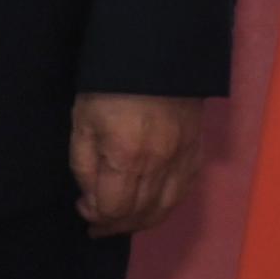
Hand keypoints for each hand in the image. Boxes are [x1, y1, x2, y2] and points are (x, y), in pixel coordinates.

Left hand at [70, 94, 206, 236]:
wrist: (155, 54)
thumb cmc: (109, 90)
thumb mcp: (82, 125)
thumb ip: (84, 168)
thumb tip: (92, 200)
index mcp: (127, 157)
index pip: (114, 209)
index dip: (95, 216)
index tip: (82, 207)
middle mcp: (160, 163)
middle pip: (141, 213)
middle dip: (115, 224)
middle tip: (99, 222)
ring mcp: (183, 156)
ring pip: (167, 206)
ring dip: (143, 220)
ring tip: (125, 218)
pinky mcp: (197, 147)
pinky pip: (186, 188)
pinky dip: (168, 203)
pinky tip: (153, 201)